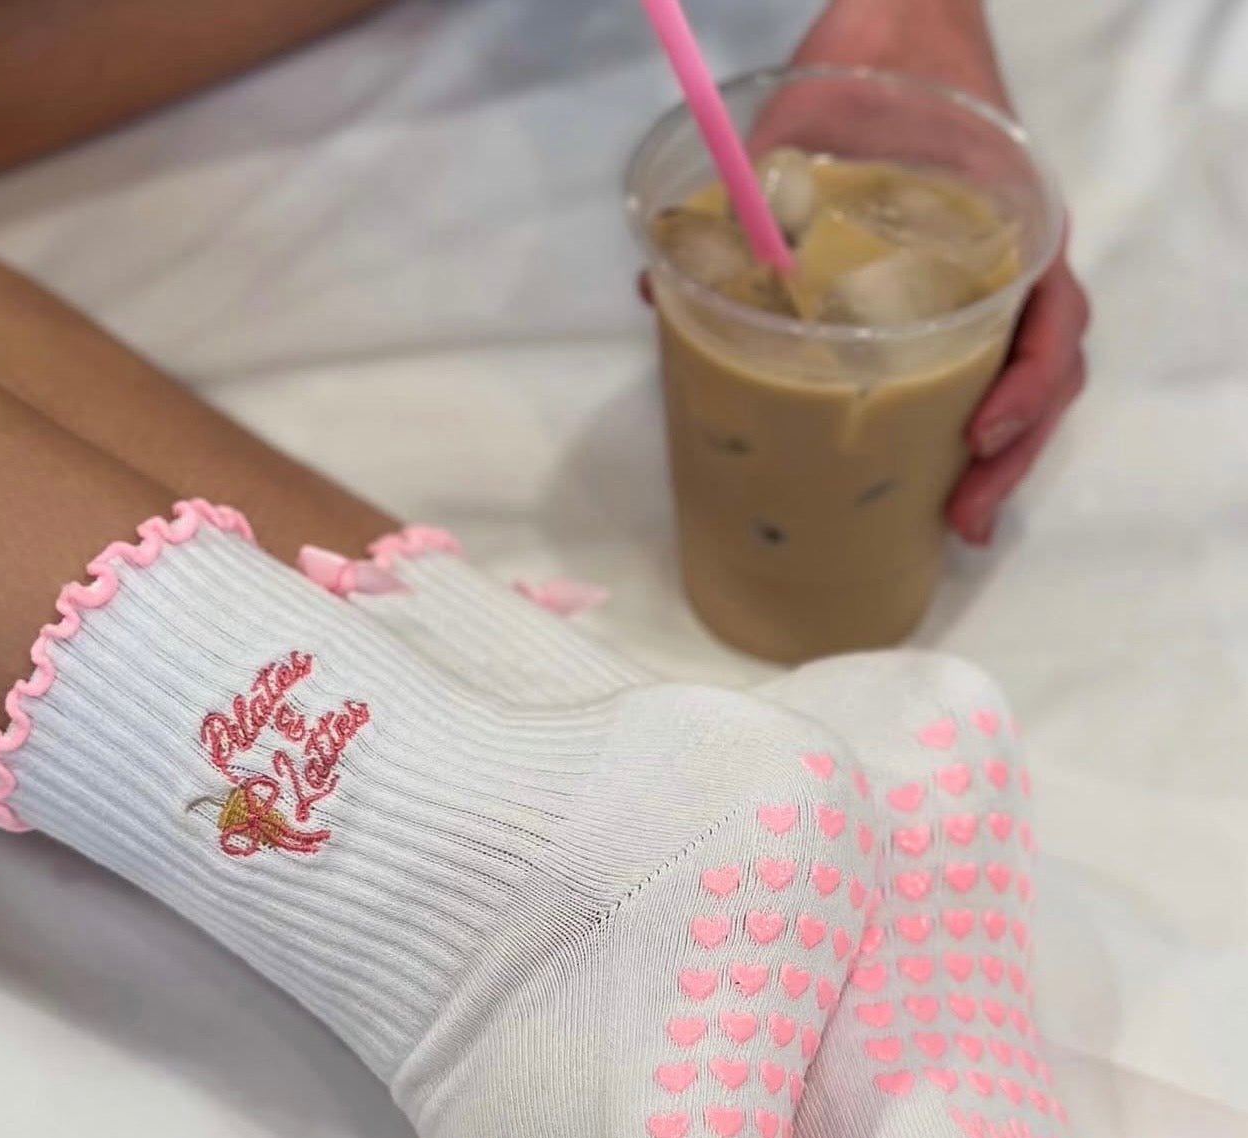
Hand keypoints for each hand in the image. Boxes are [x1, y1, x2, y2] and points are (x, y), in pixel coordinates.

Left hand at [792, 0, 1089, 544]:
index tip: (978, 432)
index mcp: (1007, 222)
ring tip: (959, 522)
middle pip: (1045, 373)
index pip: (1051, 314)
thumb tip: (652, 286)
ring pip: (1021, 384)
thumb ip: (752, 193)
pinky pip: (979, 371)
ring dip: (997, 461)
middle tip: (963, 517)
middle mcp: (1013, 262)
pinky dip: (960, 427)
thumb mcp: (815, 124)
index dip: (1025, 385)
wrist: (901, 28)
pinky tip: (932, 484)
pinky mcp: (955, 308)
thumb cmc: (876, 76)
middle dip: (1011, 454)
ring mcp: (989, 288)